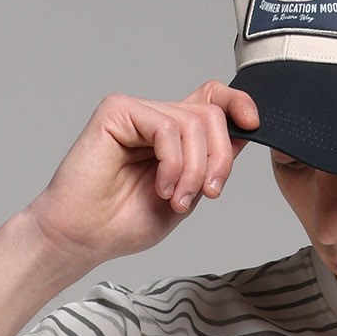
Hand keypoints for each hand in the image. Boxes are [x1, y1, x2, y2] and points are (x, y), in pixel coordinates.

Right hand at [27, 83, 259, 267]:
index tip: (254, 125)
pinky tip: (160, 188)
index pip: (213, 98)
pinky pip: (167, 127)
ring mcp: (137, 111)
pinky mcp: (118, 110)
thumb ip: (210, 165)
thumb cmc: (123, 222)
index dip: (238, 102)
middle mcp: (156, 117)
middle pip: (211, 114)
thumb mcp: (186, 196)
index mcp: (173, 135)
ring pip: (193, 122)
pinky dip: (172, 163)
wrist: (83, 237)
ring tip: (176, 201)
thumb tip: (244, 134)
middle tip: (208, 195)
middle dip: (219, 159)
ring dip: (194, 170)